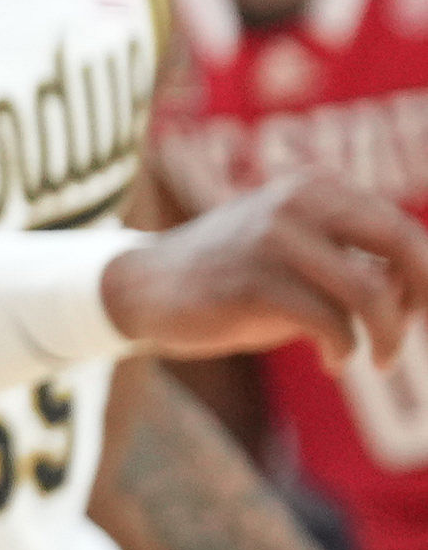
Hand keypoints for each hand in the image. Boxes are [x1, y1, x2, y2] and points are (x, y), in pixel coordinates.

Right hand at [103, 173, 427, 365]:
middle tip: (402, 337)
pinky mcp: (252, 282)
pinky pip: (331, 323)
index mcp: (313, 188)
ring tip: (379, 361)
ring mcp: (271, 239)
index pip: (402, 229)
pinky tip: (333, 361)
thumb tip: (421, 290)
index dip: (422, 278)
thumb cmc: (240, 277)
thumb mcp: (302, 254)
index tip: (413, 313)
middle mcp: (296, 201)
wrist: (149, 287)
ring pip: (371, 292)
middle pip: (399, 246)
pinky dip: (344, 351)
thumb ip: (357, 260)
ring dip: (389, 338)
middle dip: (416, 301)